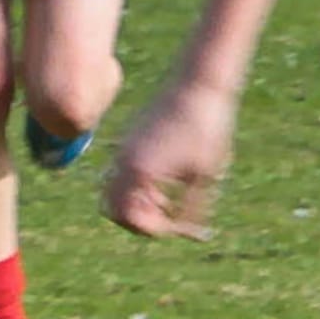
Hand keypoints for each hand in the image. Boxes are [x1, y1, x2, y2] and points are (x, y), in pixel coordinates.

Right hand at [102, 83, 235, 239]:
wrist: (200, 84)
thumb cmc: (208, 128)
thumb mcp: (205, 175)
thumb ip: (194, 209)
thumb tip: (193, 234)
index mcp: (140, 173)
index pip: (134, 221)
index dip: (160, 231)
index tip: (185, 227)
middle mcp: (123, 163)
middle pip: (113, 212)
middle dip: (139, 223)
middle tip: (169, 222)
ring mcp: (122, 149)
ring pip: (111, 192)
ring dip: (134, 205)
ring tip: (166, 202)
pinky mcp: (128, 139)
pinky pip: (119, 173)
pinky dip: (134, 187)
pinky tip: (164, 183)